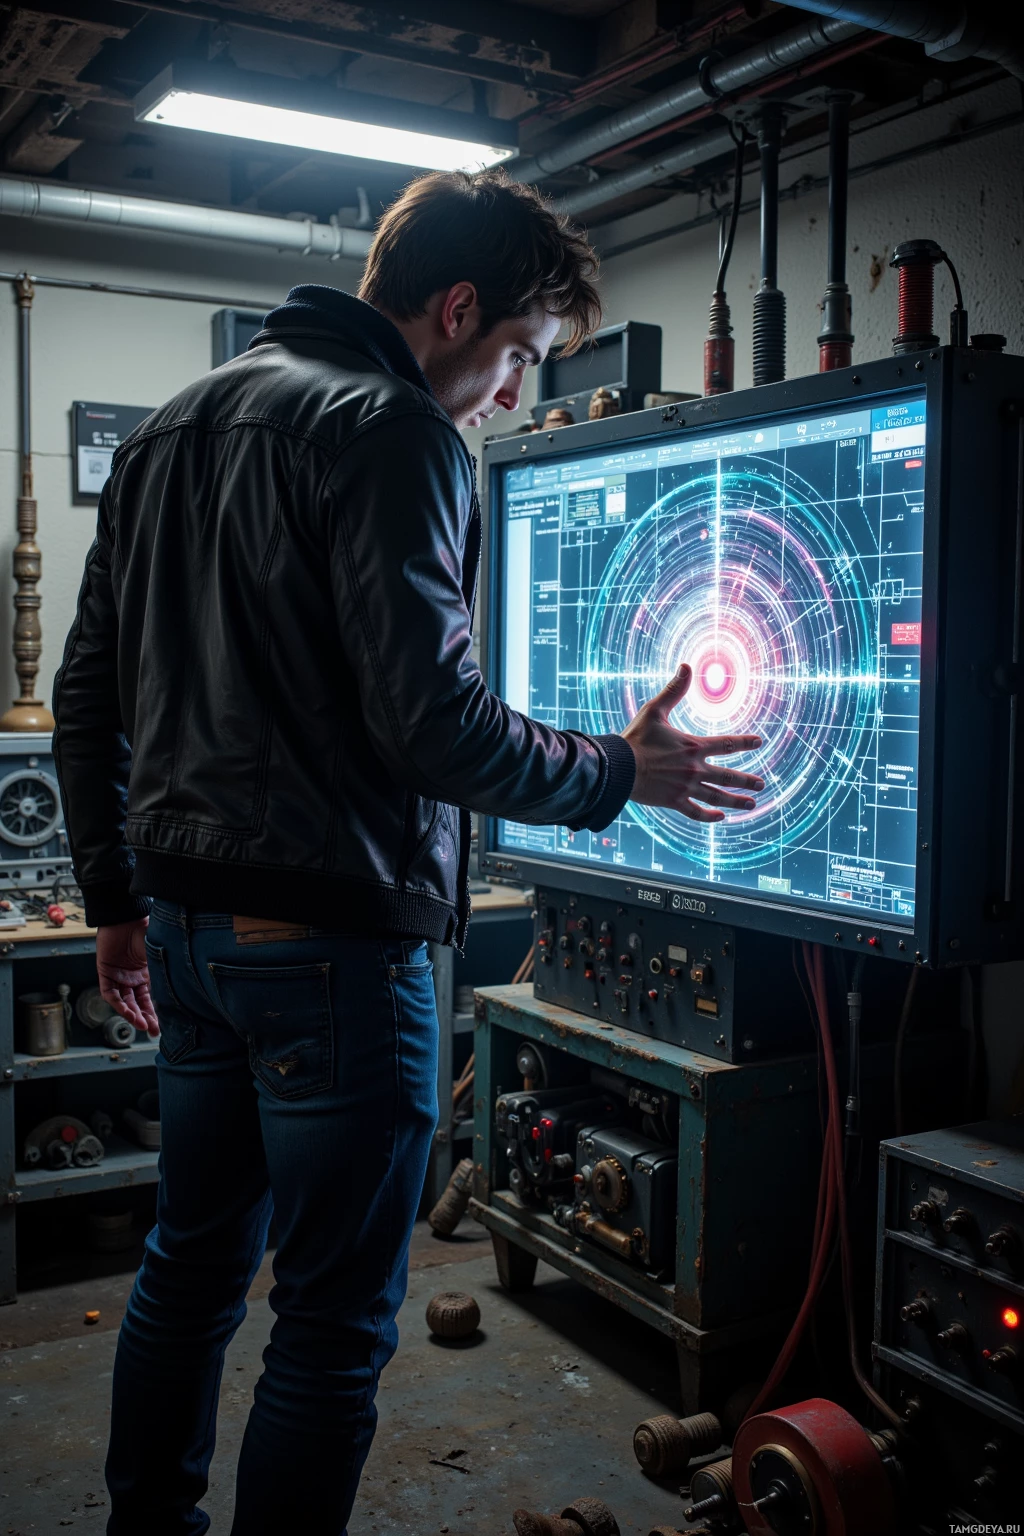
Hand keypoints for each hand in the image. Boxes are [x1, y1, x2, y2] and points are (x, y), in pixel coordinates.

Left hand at [96, 917, 159, 1036]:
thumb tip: (184, 988)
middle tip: (153, 1031)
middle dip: (145, 1018)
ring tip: (141, 1024)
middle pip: (138, 1003)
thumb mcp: (160, 954)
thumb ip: (166, 971)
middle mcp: (132, 977)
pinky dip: (118, 1004)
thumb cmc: (145, 930)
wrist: (126, 917)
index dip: (155, 1012)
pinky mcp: (105, 973)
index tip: (162, 1025)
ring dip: (132, 1014)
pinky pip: (110, 994)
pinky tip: (127, 1012)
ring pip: (124, 1001)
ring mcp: (119, 976)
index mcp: (147, 973)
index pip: (150, 997)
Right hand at [622, 663, 764, 822]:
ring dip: (736, 801)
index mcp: (693, 747)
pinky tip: (719, 817)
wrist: (619, 767)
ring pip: (717, 796)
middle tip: (761, 784)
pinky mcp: (674, 801)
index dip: (744, 742)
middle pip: (728, 776)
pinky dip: (708, 816)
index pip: (726, 744)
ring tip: (751, 804)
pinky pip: (695, 812)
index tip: (759, 742)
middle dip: (746, 781)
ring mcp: (685, 788)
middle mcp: (694, 769)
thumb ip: (674, 690)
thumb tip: (686, 667)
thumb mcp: (655, 710)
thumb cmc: (636, 738)